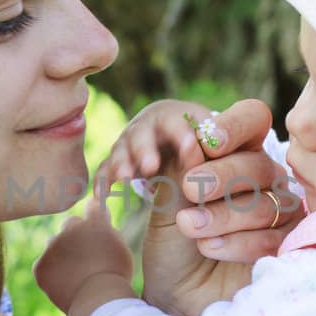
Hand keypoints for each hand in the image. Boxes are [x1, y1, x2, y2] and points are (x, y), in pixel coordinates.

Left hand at [34, 198, 135, 315]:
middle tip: (86, 257)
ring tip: (78, 275)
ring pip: (56, 245)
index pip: (92, 207)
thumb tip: (99, 218)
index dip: (95, 217)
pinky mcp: (40, 266)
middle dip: (76, 236)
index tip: (95, 227)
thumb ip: (107, 230)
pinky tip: (66, 284)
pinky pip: (45, 264)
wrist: (98, 303)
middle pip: (71, 225)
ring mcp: (52, 247)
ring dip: (63, 254)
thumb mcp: (120, 248)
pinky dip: (52, 273)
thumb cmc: (115, 277)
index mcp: (94, 222)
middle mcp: (70, 228)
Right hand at [95, 99, 215, 190]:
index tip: (188, 149)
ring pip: (122, 149)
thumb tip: (207, 170)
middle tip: (151, 166)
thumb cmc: (207, 147)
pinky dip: (103, 182)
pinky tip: (102, 198)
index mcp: (178, 117)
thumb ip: (212, 157)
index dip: (182, 134)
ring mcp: (131, 142)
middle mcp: (150, 126)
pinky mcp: (117, 161)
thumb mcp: (213, 148)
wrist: (179, 139)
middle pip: (143, 132)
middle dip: (146, 149)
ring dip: (122, 163)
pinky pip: (105, 169)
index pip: (177, 120)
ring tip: (126, 179)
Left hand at [138, 99, 303, 315]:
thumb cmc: (173, 244)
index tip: (207, 141)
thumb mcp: (167, 201)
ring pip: (265, 203)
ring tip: (190, 227)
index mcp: (236, 153)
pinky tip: (210, 249)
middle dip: (220, 175)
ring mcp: (282, 211)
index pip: (253, 118)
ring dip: (222, 215)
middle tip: (189, 190)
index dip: (234, 125)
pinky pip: (273, 237)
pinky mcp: (289, 246)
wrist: (176, 294)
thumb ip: (181, 168)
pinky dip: (239, 243)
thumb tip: (196, 139)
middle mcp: (265, 177)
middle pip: (257, 163)